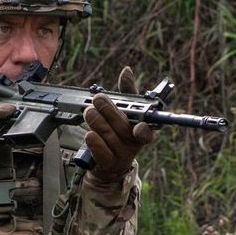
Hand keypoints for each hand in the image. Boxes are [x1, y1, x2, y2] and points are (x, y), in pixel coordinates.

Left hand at [83, 66, 153, 180]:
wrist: (109, 163)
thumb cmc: (118, 131)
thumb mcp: (124, 111)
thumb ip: (127, 92)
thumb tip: (127, 70)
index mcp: (142, 130)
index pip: (147, 131)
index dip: (144, 129)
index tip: (139, 125)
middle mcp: (133, 144)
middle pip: (122, 127)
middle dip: (109, 111)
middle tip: (97, 99)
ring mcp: (121, 156)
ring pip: (108, 136)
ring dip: (97, 122)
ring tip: (88, 111)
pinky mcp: (108, 164)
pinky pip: (101, 152)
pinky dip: (95, 142)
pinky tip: (89, 135)